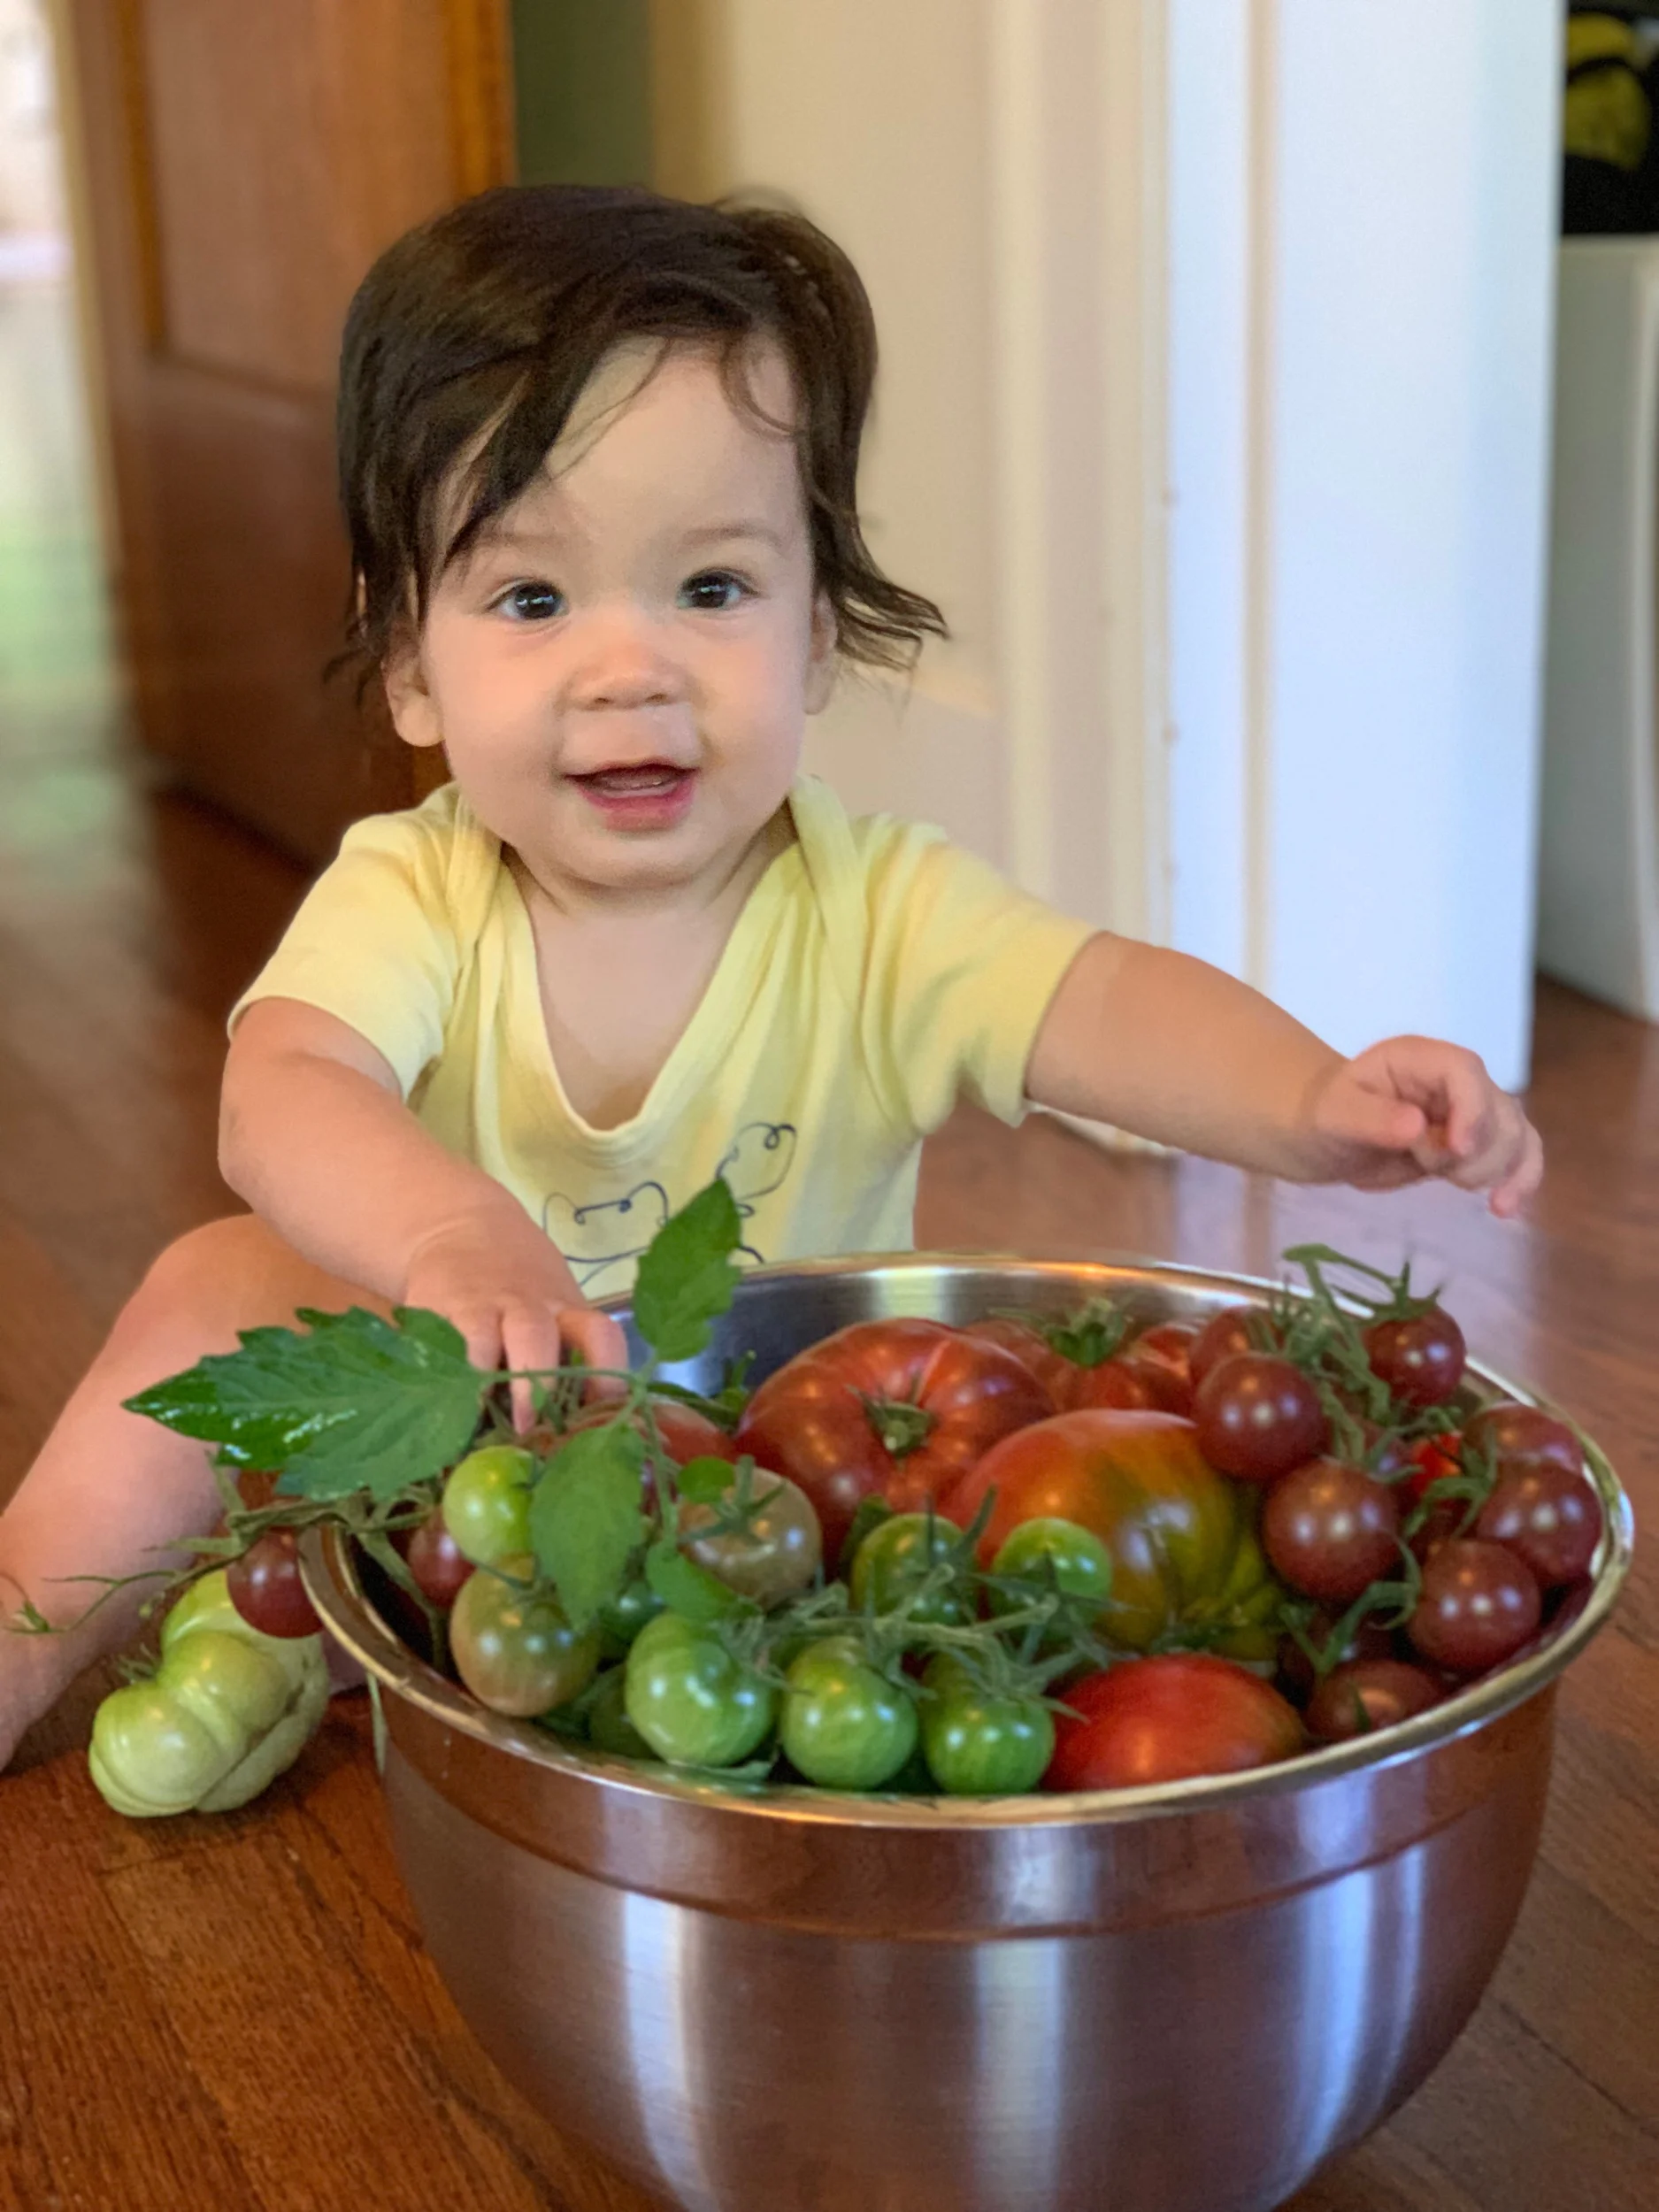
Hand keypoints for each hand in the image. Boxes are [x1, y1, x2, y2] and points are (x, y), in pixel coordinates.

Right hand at [401, 1212, 629, 1425]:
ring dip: (481, 1380)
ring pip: (481, 1339)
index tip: (599, 1418)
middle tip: (527, 1427)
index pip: (600, 1336)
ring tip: (477, 1420)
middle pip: (536, 1335)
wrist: (462, 1229)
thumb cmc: (520, 1292)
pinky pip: (438, 1344)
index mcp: (566, 1313)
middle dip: (532, 1381)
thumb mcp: (553, 1311)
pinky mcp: (436, 1309)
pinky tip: (439, 1405)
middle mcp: (527, 1308)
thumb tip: (576, 1439)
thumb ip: (565, 1359)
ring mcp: (479, 1307)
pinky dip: (441, 1375)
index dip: (604, 1375)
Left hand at [1304, 1036, 1542, 1217]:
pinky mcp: (1480, 1143)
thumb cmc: (1326, 1117)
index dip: (1471, 1110)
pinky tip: (1504, 1208)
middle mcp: (1456, 1079)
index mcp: (1421, 1059)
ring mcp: (1473, 1111)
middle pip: (1499, 1110)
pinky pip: (1519, 1156)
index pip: (1465, 1071)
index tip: (1457, 1150)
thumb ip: (1371, 1119)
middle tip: (1428, 1164)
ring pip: (1515, 1136)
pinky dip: (1520, 1181)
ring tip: (1451, 1182)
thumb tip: (1416, 1126)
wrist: (1329, 1139)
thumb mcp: (1334, 1116)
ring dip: (1494, 1169)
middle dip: (1475, 1151)